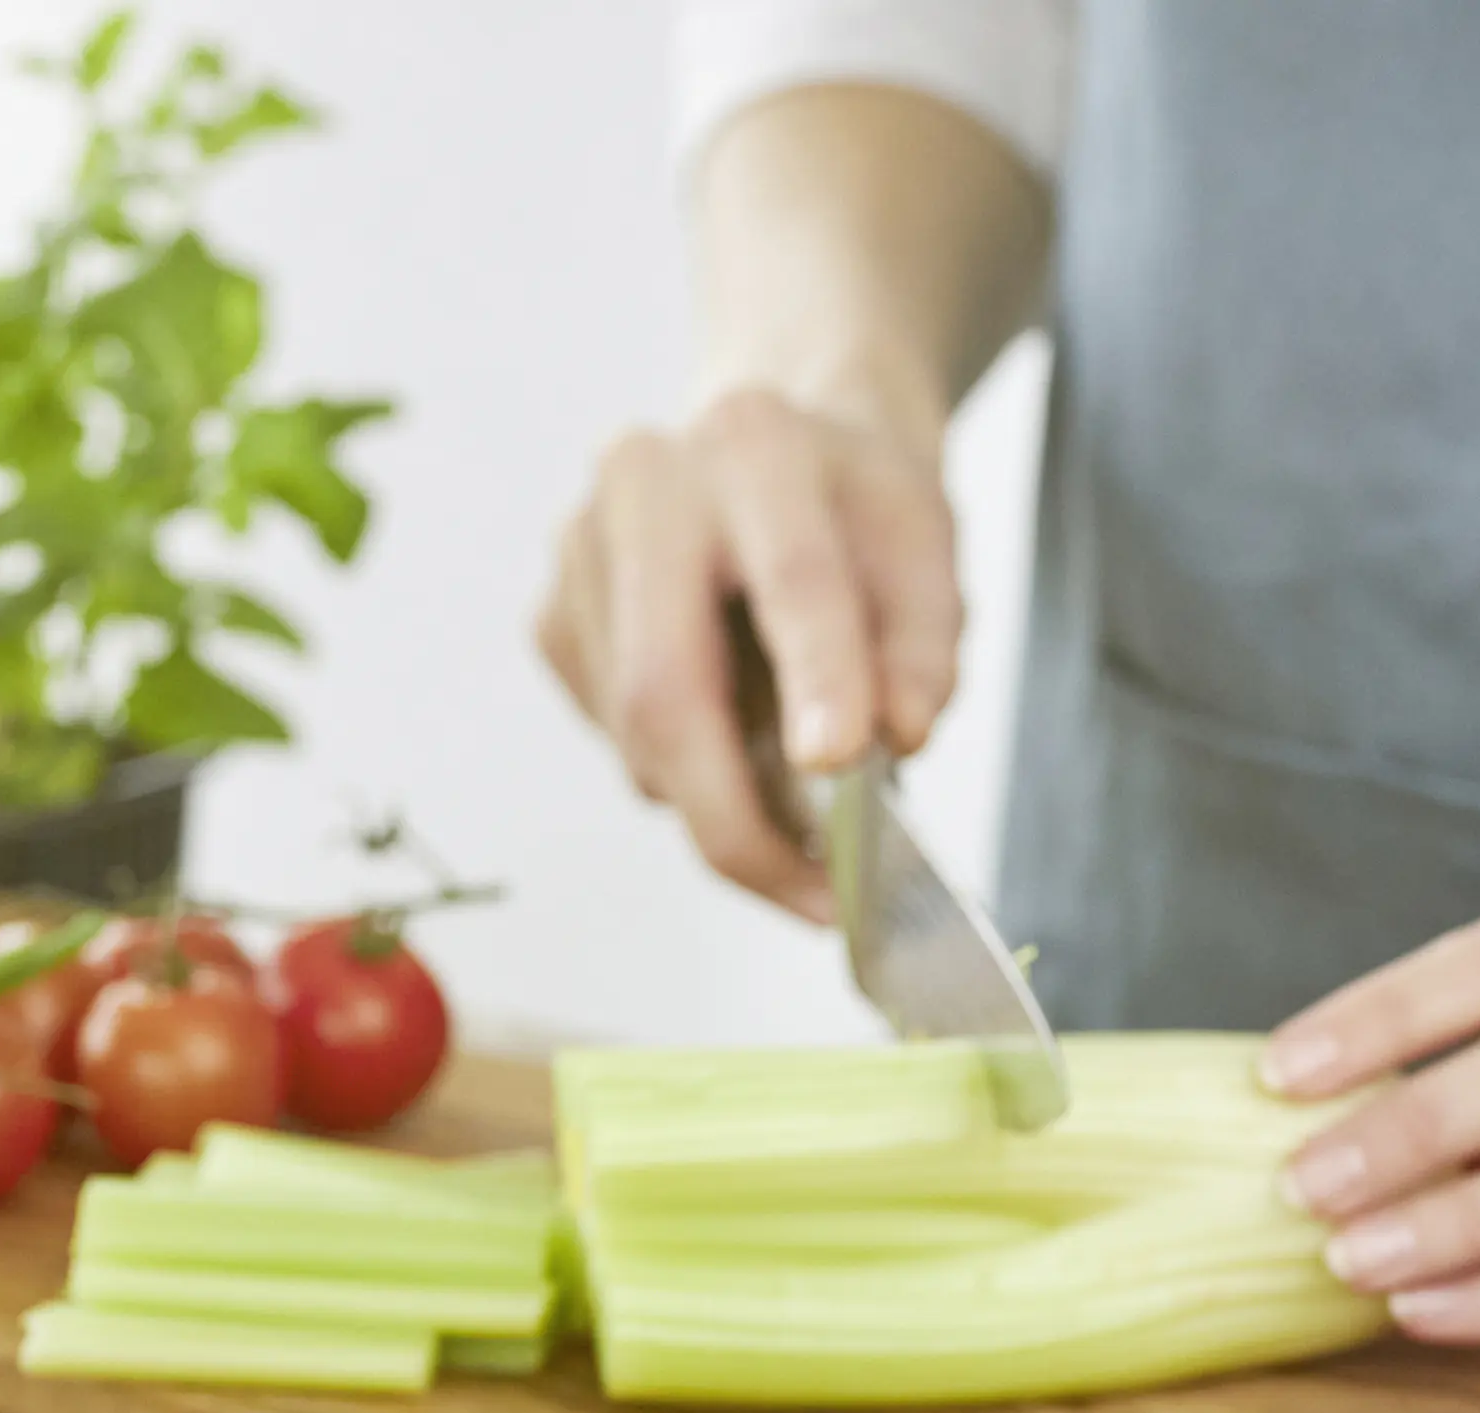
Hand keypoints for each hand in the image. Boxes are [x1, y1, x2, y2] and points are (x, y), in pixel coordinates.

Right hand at [536, 381, 961, 915]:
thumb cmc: (856, 508)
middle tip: (819, 900)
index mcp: (757, 445)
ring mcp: (577, 553)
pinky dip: (687, 778)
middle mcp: (645, 484)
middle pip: (667, 689)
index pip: (793, 578)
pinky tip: (735, 737)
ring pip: (639, 739)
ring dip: (725, 807)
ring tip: (804, 813)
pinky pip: (620, 745)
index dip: (819, 679)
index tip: (842, 766)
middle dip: (740, 820)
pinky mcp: (551, 619)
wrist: (774, 447)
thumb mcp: (927, 548)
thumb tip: (899, 737)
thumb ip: (925, 643)